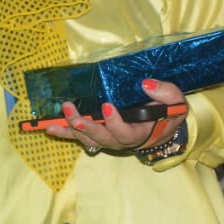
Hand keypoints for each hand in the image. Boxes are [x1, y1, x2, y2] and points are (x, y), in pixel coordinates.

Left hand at [42, 78, 187, 154]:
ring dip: (70, 130)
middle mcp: (121, 140)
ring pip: (88, 139)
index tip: (107, 106)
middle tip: (72, 113)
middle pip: (102, 138)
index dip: (115, 123)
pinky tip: (49, 128)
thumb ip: (165, 93)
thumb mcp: (175, 102)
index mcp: (140, 133)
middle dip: (86, 126)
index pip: (126, 132)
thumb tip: (146, 83)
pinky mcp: (98, 133)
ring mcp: (108, 138)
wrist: (163, 125)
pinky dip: (64, 132)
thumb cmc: (168, 112)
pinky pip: (80, 136)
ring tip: (52, 123)